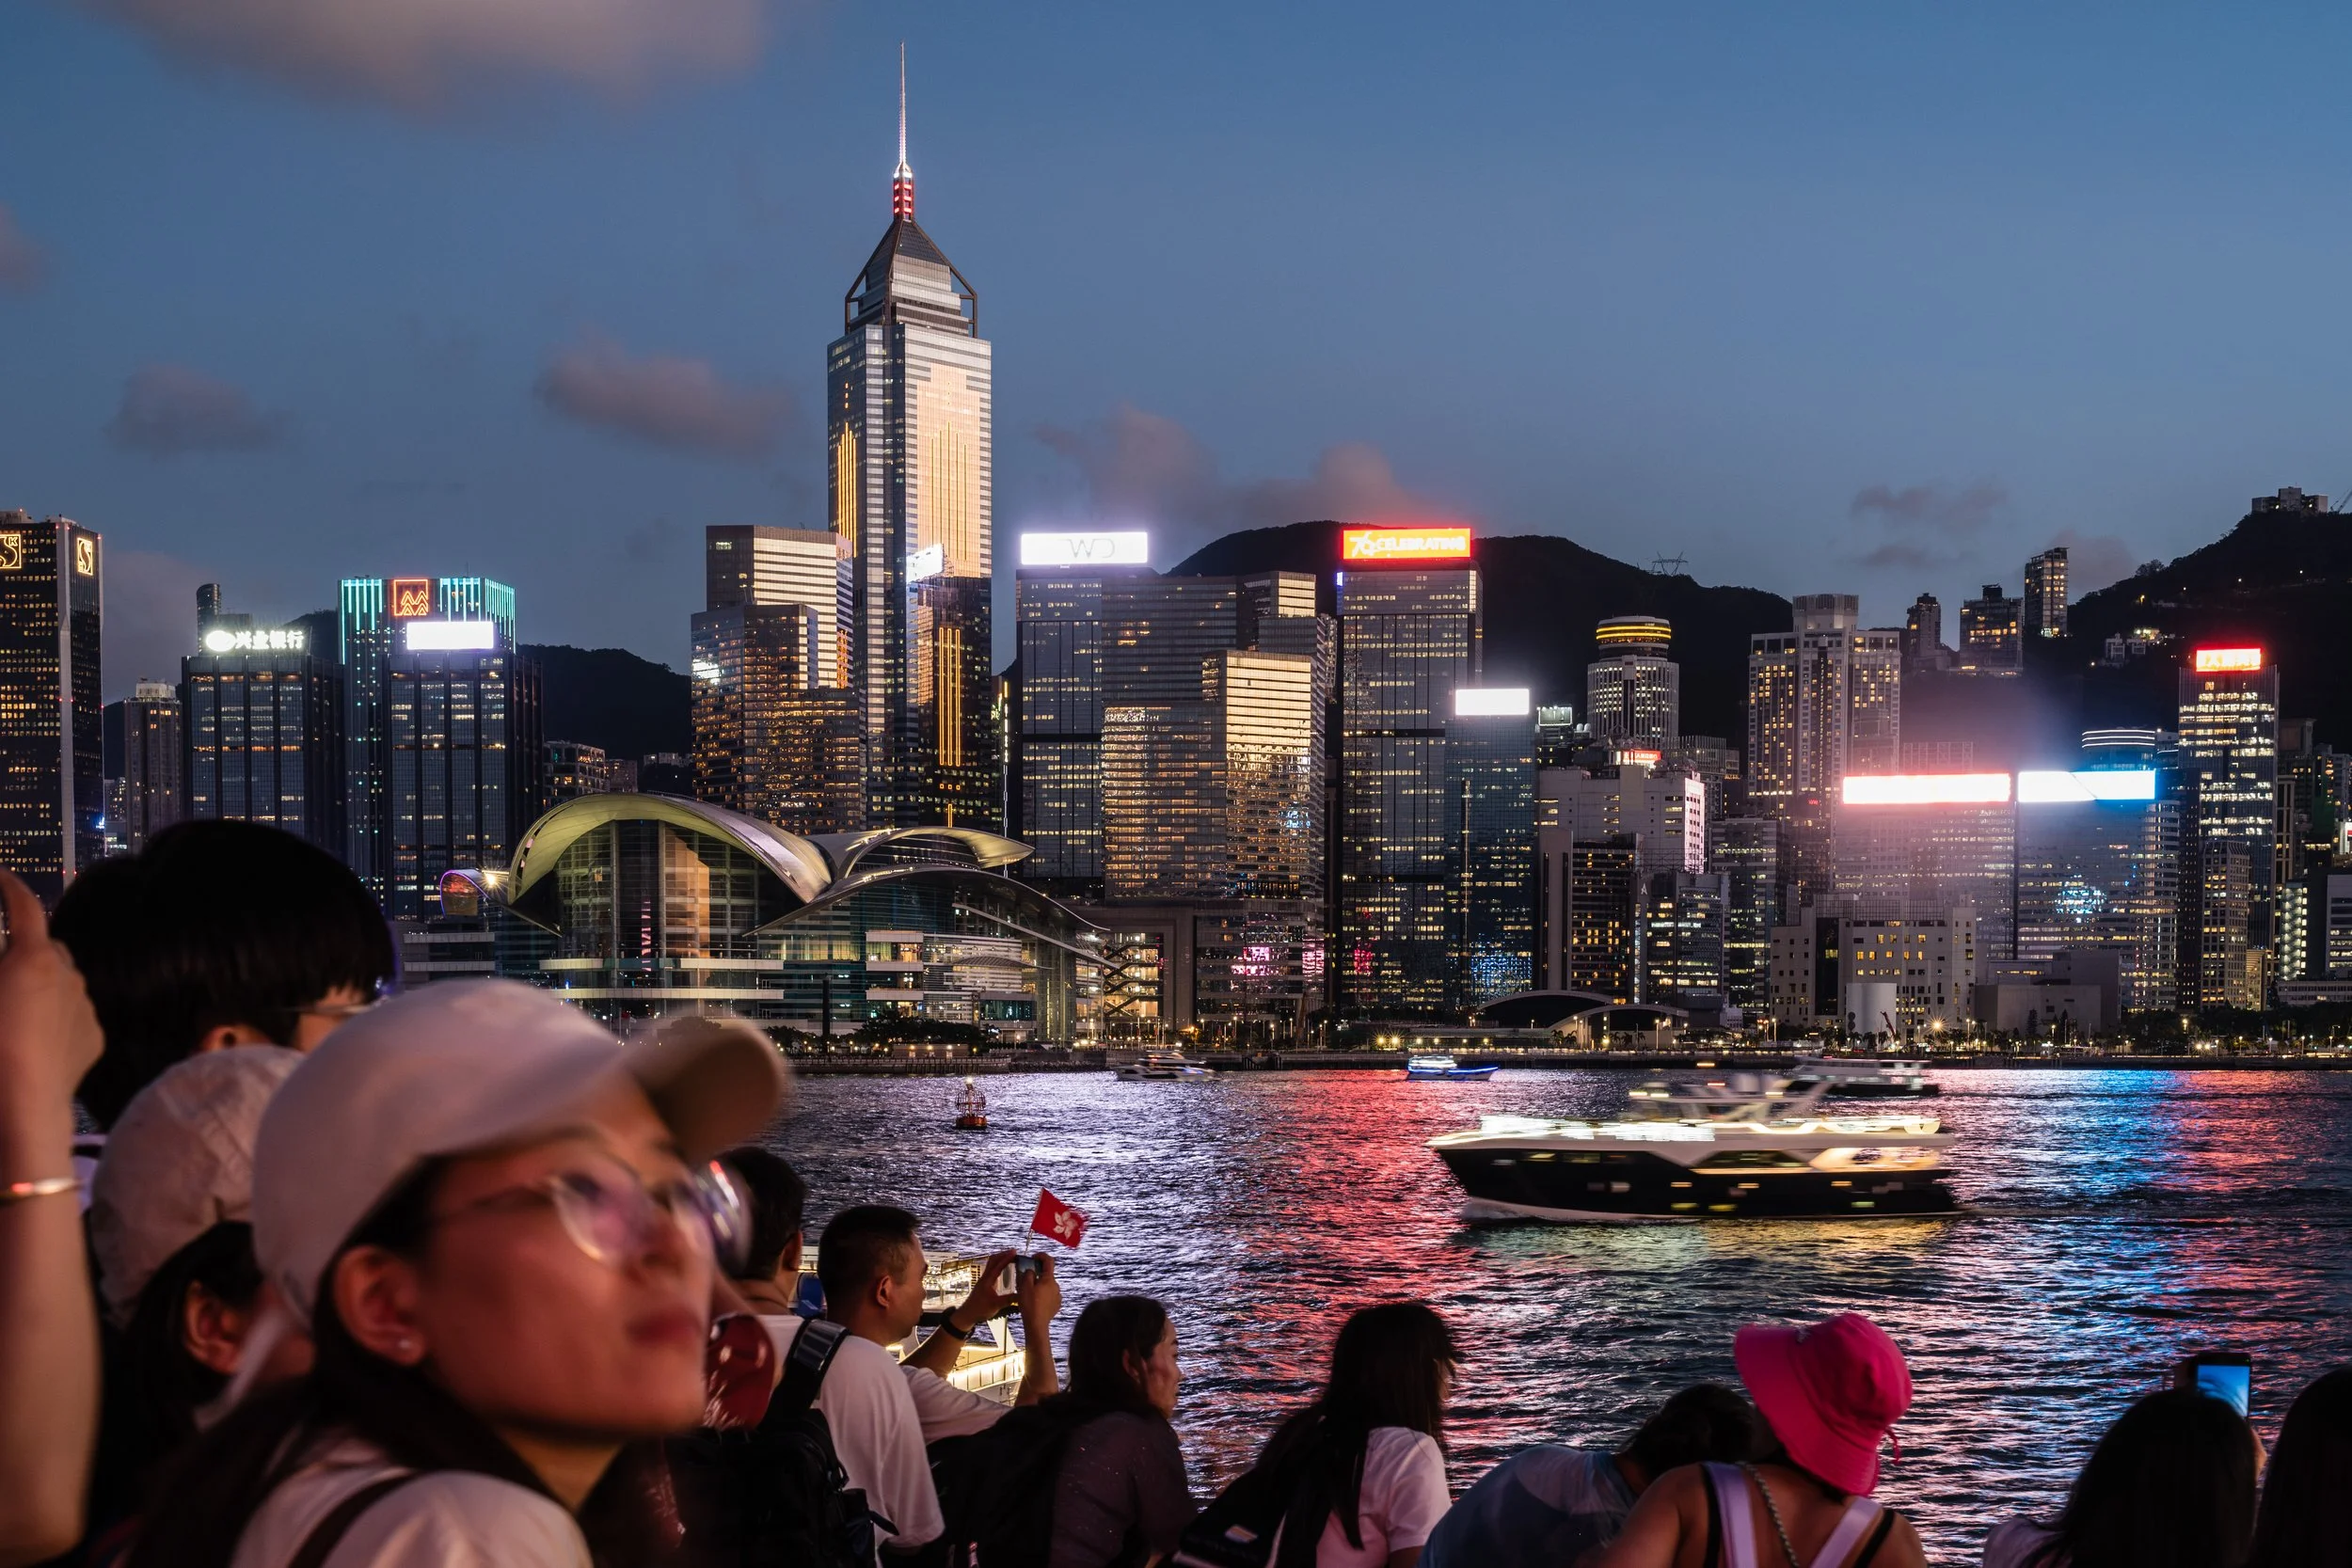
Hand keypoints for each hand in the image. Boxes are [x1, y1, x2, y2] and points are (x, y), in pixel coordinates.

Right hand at [0, 872, 101, 1113]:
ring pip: (61, 983)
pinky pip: (71, 1016)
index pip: (25, 908)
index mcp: (33, 958)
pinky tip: (32, 1040)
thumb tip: (9, 967)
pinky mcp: (94, 1038)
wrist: (21, 1110)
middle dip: (23, 950)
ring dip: (39, 986)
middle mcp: (69, 975)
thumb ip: (3, 968)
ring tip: (10, 1012)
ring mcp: (85, 1007)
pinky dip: (53, 1017)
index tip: (1, 878)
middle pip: (45, 947)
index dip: (10, 889)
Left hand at [950, 1248, 1019, 1331]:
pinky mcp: (983, 1284)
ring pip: (991, 1264)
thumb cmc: (980, 1309)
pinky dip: (998, 1266)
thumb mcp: (996, 1305)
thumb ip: (1009, 1300)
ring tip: (1010, 1258)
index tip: (1014, 1252)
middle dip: (1003, 1254)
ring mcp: (983, 1280)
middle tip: (1013, 1252)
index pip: (998, 1266)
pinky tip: (1003, 1270)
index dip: (1006, 1258)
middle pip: (993, 1260)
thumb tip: (1022, 1295)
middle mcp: (985, 1278)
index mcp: (988, 1281)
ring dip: (1000, 1259)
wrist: (967, 1314)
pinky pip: (991, 1270)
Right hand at [1016, 1253, 1061, 1327]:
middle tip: (1026, 1280)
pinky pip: (1049, 1295)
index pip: (1049, 1261)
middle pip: (1047, 1275)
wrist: (1037, 1324)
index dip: (1041, 1256)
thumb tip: (1031, 1270)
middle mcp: (1056, 1286)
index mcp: (1049, 1279)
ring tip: (1029, 1293)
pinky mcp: (1056, 1305)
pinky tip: (1035, 1302)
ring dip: (1039, 1286)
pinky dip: (1043, 1295)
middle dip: (1037, 1274)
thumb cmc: (1030, 1304)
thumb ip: (1028, 1274)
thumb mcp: (1024, 1286)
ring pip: (1047, 1286)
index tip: (1033, 1257)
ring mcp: (1057, 1296)